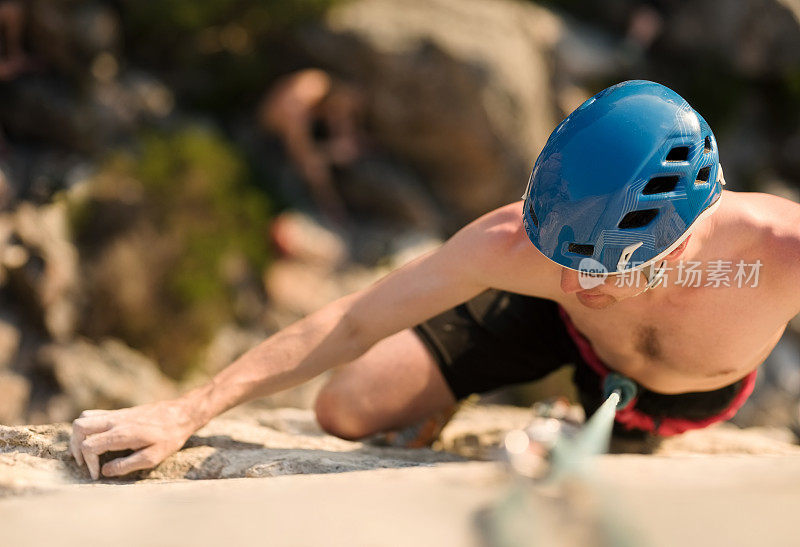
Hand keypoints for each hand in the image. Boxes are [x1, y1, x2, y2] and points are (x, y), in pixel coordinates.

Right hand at [70, 399, 198, 479]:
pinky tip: (98, 440)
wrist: (181, 414)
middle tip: (84, 462)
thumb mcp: (152, 457)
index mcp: (122, 434)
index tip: (97, 474)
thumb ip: (126, 465)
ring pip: (83, 418)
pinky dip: (88, 428)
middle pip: (79, 427)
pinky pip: (94, 415)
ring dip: (79, 436)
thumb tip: (105, 471)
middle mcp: (115, 421)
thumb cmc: (169, 437)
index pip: (89, 446)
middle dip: (75, 446)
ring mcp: (116, 415)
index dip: (89, 463)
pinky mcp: (120, 413)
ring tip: (87, 452)